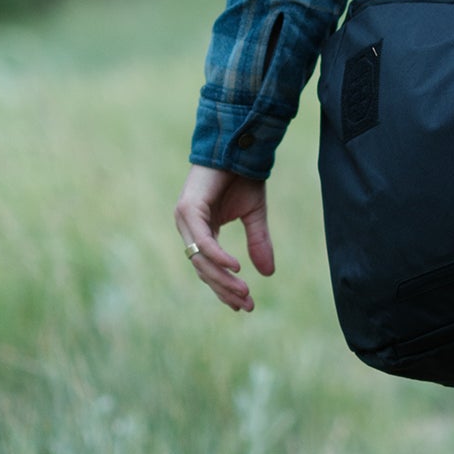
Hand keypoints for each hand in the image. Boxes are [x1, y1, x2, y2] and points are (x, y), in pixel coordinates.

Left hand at [175, 162, 273, 313]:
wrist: (239, 147)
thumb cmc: (243, 177)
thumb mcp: (254, 216)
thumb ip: (258, 243)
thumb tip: (268, 274)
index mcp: (201, 230)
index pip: (209, 268)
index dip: (225, 287)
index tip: (244, 305)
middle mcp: (189, 228)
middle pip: (203, 269)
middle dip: (225, 289)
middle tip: (246, 304)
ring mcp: (185, 219)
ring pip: (201, 260)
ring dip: (223, 278)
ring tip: (244, 291)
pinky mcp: (188, 209)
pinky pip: (203, 242)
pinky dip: (218, 256)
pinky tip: (235, 267)